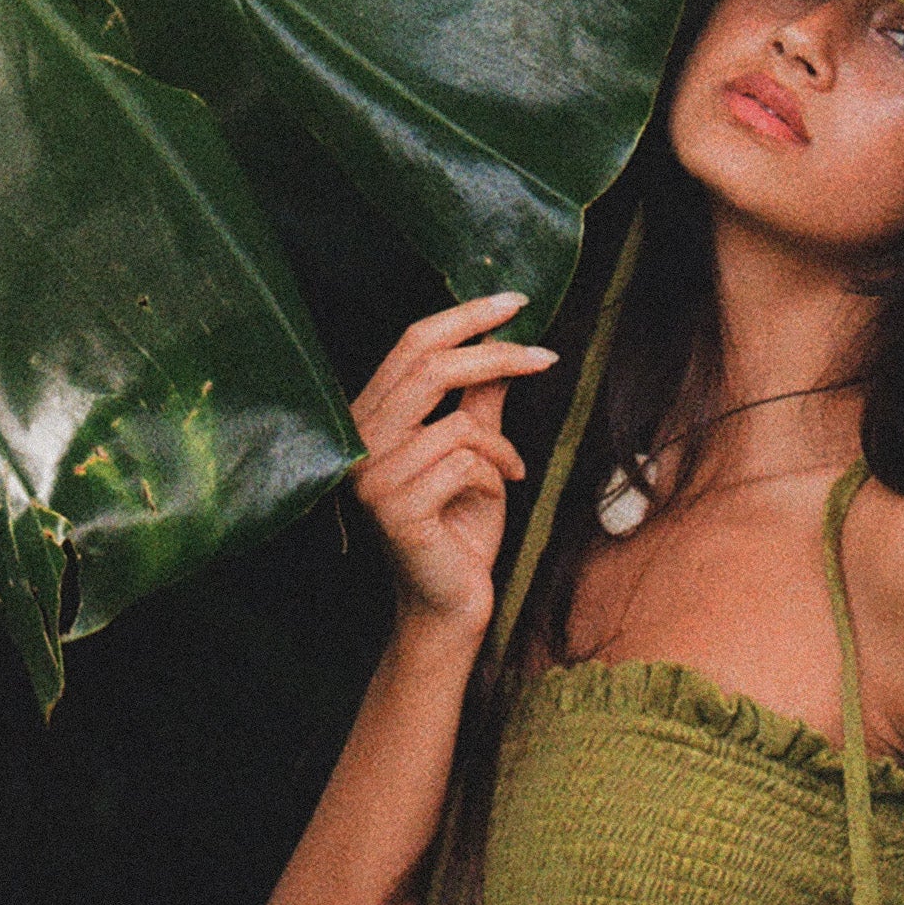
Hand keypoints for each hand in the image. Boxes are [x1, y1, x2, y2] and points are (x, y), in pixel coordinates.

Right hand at [350, 294, 559, 639]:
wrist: (450, 603)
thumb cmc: (460, 528)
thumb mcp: (475, 452)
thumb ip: (479, 401)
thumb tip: (503, 343)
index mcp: (367, 420)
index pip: (411, 346)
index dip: (464, 317)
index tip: (516, 302)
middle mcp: (357, 443)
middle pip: (431, 368)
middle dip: (497, 355)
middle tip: (546, 357)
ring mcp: (370, 477)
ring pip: (458, 425)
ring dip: (500, 450)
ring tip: (506, 476)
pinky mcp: (394, 507)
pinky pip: (465, 464)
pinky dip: (494, 479)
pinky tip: (489, 504)